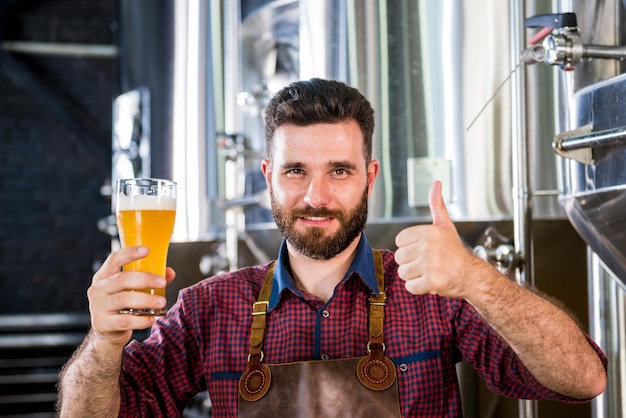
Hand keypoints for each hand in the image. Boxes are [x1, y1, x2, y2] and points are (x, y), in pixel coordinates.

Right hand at [87, 246, 175, 347]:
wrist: (107, 332)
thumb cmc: (121, 305)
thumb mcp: (131, 290)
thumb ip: (150, 280)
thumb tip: (170, 273)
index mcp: (104, 276)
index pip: (114, 259)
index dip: (130, 253)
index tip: (147, 250)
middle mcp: (98, 289)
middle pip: (122, 279)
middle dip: (145, 279)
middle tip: (163, 282)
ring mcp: (98, 307)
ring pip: (124, 300)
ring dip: (146, 300)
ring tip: (162, 302)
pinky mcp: (102, 324)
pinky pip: (125, 321)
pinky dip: (141, 320)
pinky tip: (152, 319)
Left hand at [394, 181, 477, 297]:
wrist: (473, 276)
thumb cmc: (456, 251)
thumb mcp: (445, 225)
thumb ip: (436, 205)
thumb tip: (436, 184)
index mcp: (429, 231)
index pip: (399, 241)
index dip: (409, 247)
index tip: (424, 250)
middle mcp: (429, 246)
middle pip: (399, 257)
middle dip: (411, 263)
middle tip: (428, 263)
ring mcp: (430, 264)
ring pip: (403, 273)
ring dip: (414, 276)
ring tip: (429, 272)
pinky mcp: (432, 282)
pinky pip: (410, 287)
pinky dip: (418, 288)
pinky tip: (431, 282)